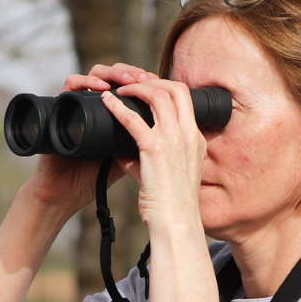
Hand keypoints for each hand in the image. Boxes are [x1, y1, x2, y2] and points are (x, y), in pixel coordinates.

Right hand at [23, 63, 154, 214]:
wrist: (66, 191)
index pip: (129, 82)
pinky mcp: (61, 108)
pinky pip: (71, 84)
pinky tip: (102, 88)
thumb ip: (145, 142)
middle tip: (143, 79)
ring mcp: (78, 104)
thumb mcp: (128, 157)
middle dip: (132, 72)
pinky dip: (86, 80)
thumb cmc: (94, 176)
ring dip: (114, 72)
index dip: (146, 80)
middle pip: (114, 71)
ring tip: (127, 82)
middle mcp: (94, 103)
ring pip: (95, 71)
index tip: (158, 85)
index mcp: (111, 112)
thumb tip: (172, 132)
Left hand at [99, 74, 205, 232]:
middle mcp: (188, 135)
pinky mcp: (155, 149)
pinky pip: (133, 119)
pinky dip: (117, 106)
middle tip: (131, 83)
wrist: (175, 221)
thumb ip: (143, 158)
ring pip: (158, 95)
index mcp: (195, 139)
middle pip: (175, 89)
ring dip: (135, 87)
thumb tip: (117, 150)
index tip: (145, 88)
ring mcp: (174, 140)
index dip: (164, 87)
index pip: (185, 99)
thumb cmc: (168, 202)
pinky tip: (105, 102)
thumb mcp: (163, 174)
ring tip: (118, 89)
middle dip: (152, 80)